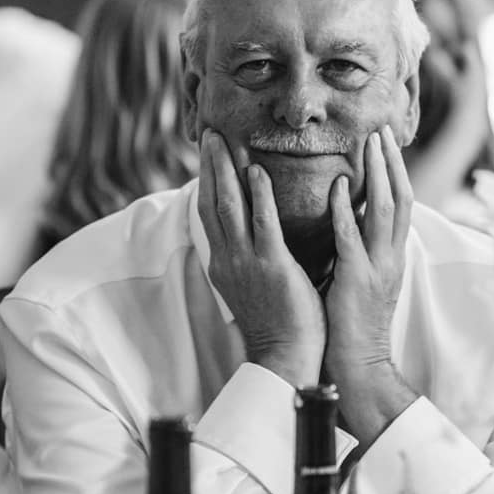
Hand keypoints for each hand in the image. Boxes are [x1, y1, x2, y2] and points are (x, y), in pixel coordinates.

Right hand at [198, 131, 323, 385]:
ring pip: (229, 207)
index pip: (210, 214)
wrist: (285, 359)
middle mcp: (228, 260)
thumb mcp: (255, 285)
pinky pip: (262, 224)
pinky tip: (256, 171)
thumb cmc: (279, 324)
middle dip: (209, 167)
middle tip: (208, 134)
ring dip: (224, 171)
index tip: (208, 154)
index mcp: (224, 264)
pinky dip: (258, 196)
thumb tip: (258, 232)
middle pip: (212, 203)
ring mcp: (246, 263)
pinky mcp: (272, 268)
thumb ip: (252, 256)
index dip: (208, 181)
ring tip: (221, 141)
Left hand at [325, 127, 417, 441]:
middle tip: (381, 129)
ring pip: (385, 210)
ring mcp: (377, 268)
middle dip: (391, 162)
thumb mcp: (364, 280)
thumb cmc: (354, 326)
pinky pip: (353, 238)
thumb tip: (349, 220)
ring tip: (368, 142)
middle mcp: (392, 257)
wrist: (360, 367)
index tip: (384, 142)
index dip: (395, 171)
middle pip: (400, 198)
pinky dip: (346, 209)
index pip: (401, 204)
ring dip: (377, 173)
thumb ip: (362, 250)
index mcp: (393, 257)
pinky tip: (337, 186)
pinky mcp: (357, 281)